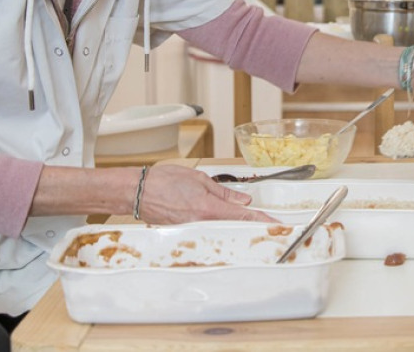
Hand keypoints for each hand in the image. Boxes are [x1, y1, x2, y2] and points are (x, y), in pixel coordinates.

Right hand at [135, 165, 276, 224]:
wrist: (137, 192)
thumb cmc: (164, 180)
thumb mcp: (199, 179)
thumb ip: (223, 192)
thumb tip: (244, 199)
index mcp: (208, 208)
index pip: (242, 216)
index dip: (262, 221)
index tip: (277, 225)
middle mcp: (201, 223)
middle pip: (234, 228)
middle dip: (253, 228)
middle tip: (270, 227)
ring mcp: (192, 231)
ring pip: (222, 232)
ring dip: (237, 229)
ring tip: (252, 227)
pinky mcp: (184, 233)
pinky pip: (207, 233)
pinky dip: (220, 230)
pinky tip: (227, 227)